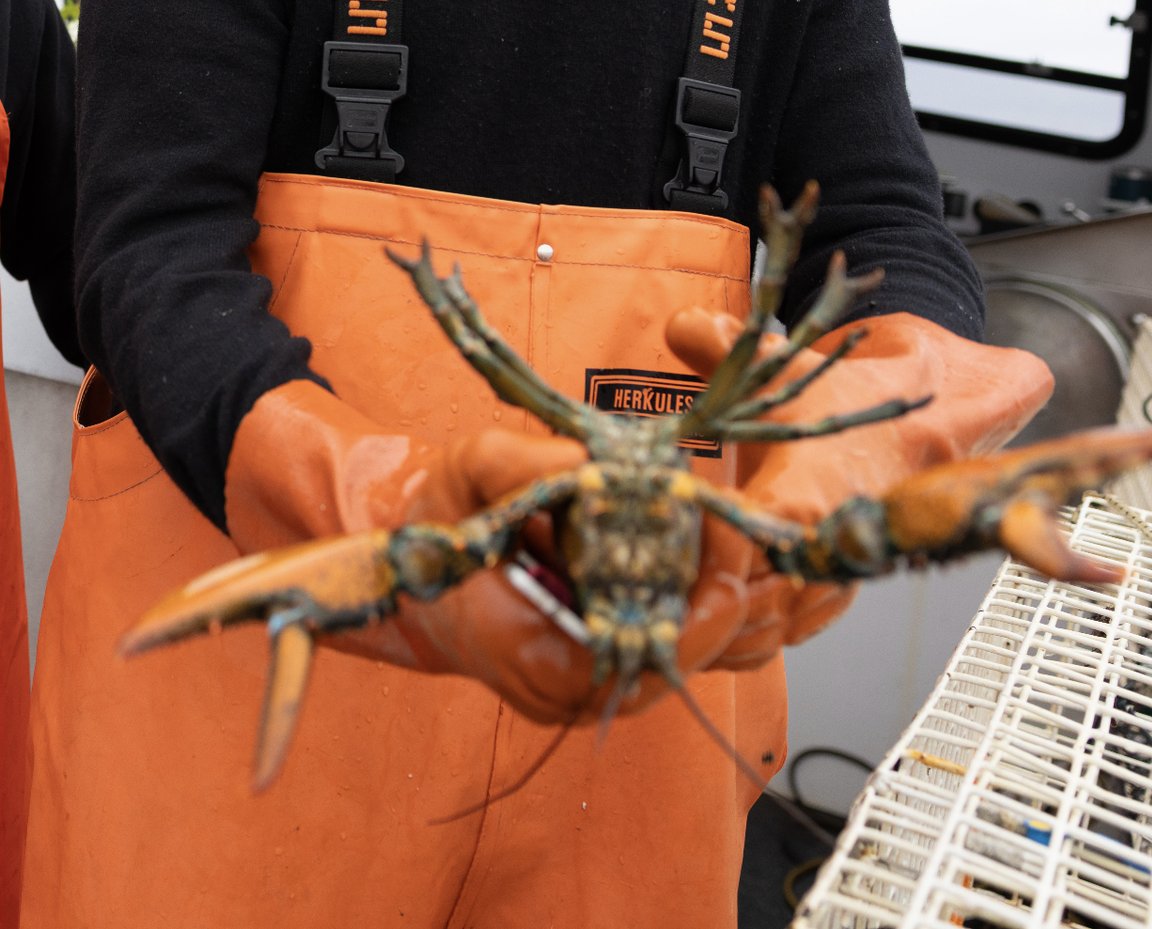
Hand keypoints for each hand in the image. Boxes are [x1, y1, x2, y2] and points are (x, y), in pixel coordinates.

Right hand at [224, 381, 750, 723]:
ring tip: (724, 525)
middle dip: (714, 598)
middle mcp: (565, 689)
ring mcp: (586, 684)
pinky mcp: (603, 662)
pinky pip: (665, 639)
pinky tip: (700, 540)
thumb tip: (585, 463)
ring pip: (675, 655)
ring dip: (708, 594)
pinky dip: (690, 594)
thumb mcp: (460, 476)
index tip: (725, 565)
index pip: (630, 668)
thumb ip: (512, 464)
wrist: (415, 572)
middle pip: (669, 665)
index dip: (690, 623)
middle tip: (736, 524)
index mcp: (526, 658)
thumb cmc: (436, 529)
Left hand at [664, 308, 1051, 667]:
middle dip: (700, 612)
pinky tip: (707, 625)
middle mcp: (824, 550)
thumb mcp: (789, 367)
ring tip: (669, 617)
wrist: (931, 430)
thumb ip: (725, 346)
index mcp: (808, 497)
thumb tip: (682, 325)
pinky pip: (788, 633)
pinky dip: (746, 638)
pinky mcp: (834, 593)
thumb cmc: (855, 405)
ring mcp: (833, 578)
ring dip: (719, 633)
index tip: (661, 557)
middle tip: (649, 603)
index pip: (747, 552)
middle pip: (755, 612)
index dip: (702, 563)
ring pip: (771, 633)